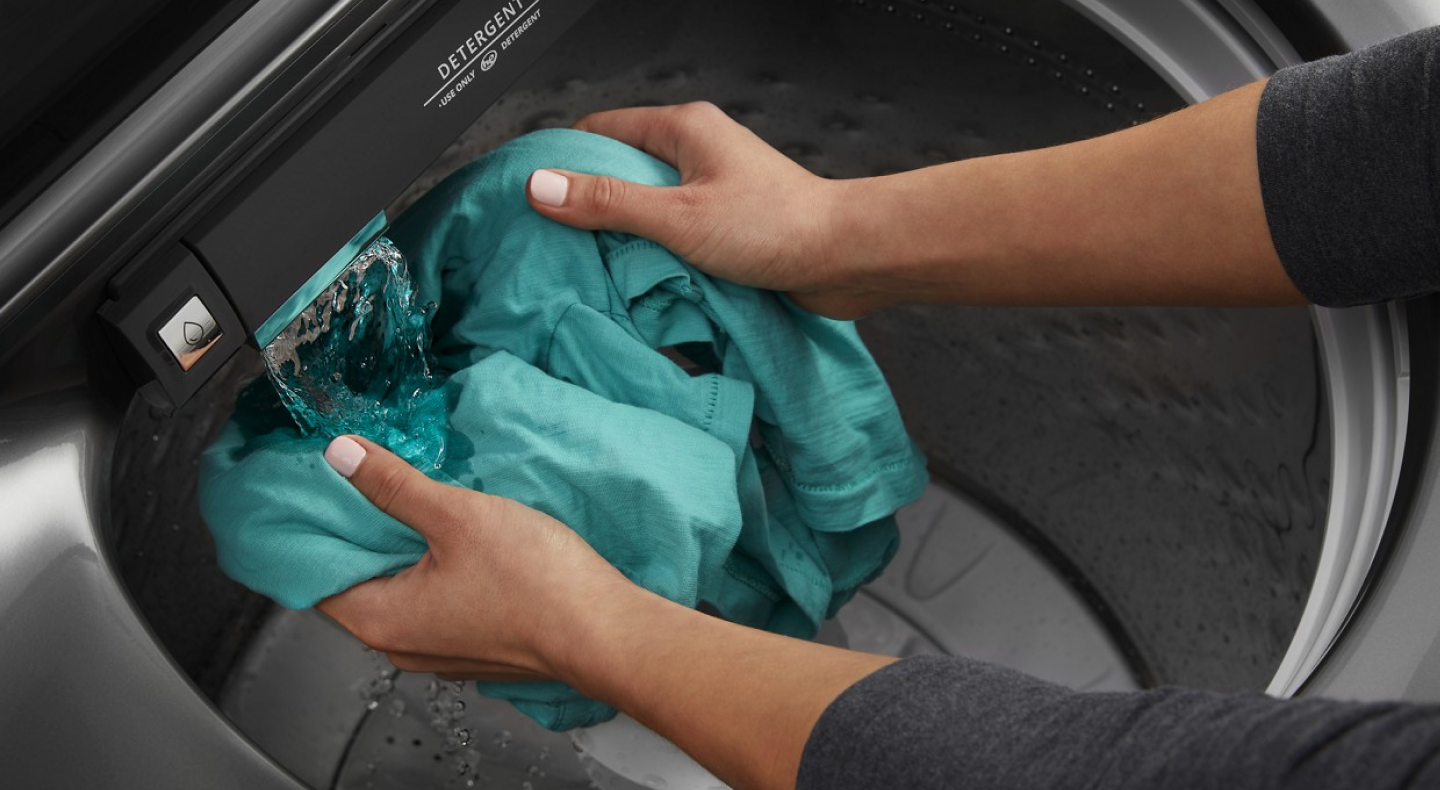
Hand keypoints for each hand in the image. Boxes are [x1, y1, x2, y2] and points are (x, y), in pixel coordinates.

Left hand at [315, 435, 636, 681]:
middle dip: (361, 532)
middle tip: (368, 479)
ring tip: (415, 501)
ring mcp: (438, 652)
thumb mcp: (457, 515)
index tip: (321, 486)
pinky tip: (456, 538)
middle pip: (357, 581)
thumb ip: (393, 485)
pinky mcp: (473, 647)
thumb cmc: (534, 583)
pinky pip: (434, 604)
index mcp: (379, 620)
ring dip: (402, 549)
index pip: (315, 573)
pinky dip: (434, 570)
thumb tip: (341, 456)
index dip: (316, 527)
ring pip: (400, 591)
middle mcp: (400, 646)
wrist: (603, 631)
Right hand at [525, 102, 880, 317]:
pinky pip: (676, 236)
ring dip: (627, 239)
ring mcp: (713, 189)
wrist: (845, 259)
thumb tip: (543, 187)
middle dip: (592, 207)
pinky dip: (658, 257)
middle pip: (621, 172)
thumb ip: (608, 203)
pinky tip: (643, 282)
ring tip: (600, 267)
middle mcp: (698, 152)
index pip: (601, 130)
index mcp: (684, 128)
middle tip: (560, 242)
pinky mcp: (728, 226)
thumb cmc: (777, 226)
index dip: (564, 160)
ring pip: (648, 209)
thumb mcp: (676, 216)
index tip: (534, 195)